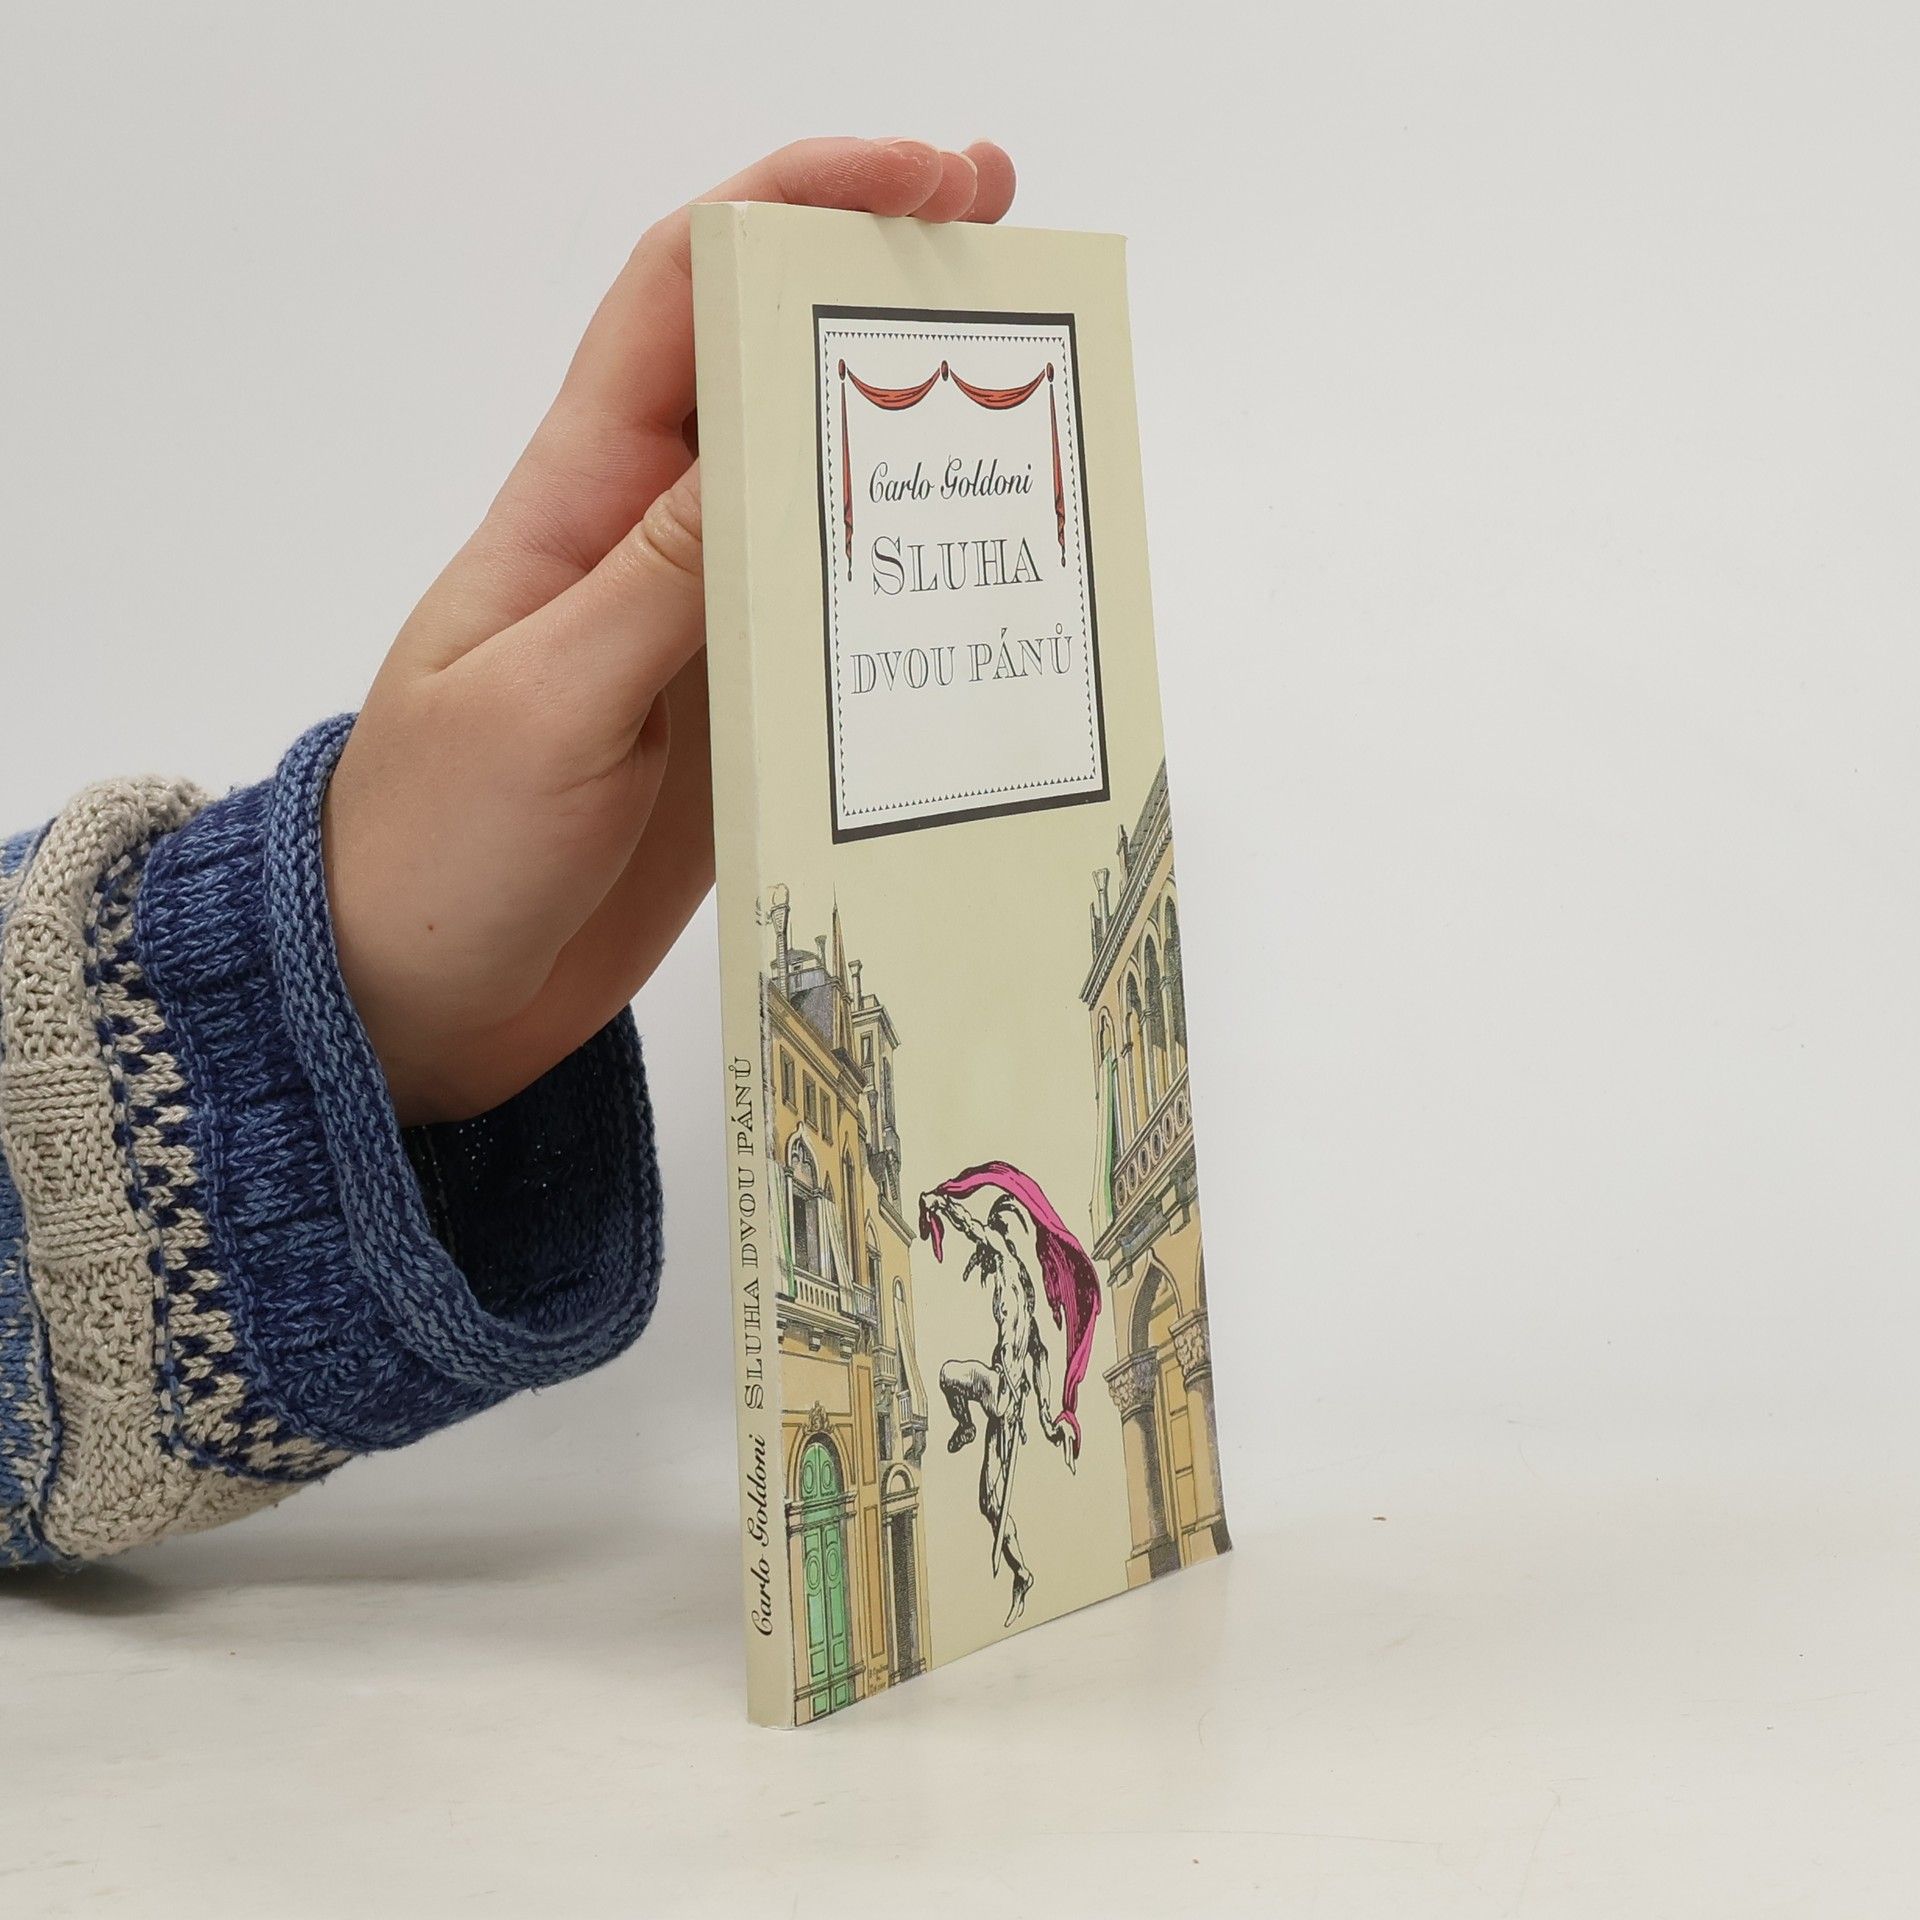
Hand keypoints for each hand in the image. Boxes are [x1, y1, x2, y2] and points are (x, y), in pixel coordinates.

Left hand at [323, 138, 1016, 1124]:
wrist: (414, 998)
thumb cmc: (435, 846)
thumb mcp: (543, 703)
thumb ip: (660, 583)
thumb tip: (777, 447)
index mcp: (577, 500)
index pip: (683, 296)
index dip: (795, 206)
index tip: (921, 178)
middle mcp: (648, 545)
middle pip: (777, 380)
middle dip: (884, 303)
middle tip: (1014, 263)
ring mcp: (701, 635)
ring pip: (823, 505)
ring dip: (916, 452)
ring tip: (1035, 418)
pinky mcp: (738, 724)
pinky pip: (835, 634)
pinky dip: (908, 598)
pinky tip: (986, 595)